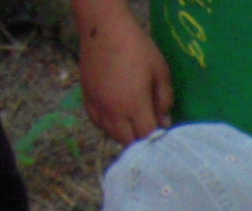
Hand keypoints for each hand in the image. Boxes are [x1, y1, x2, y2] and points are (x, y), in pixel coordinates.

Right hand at [78, 11, 173, 143]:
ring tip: (136, 126)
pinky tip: (118, 120)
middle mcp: (113, 110)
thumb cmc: (137, 47)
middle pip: (128, 142)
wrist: (104, 27)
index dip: (157, 140)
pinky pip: (97, 123)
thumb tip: (165, 122)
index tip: (164, 136)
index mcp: (134, 105)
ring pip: (112, 135)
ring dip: (125, 136)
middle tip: (150, 132)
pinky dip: (108, 127)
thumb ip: (165, 100)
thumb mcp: (160, 71)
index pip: (147, 137)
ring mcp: (98, 105)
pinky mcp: (87, 98)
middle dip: (142, 142)